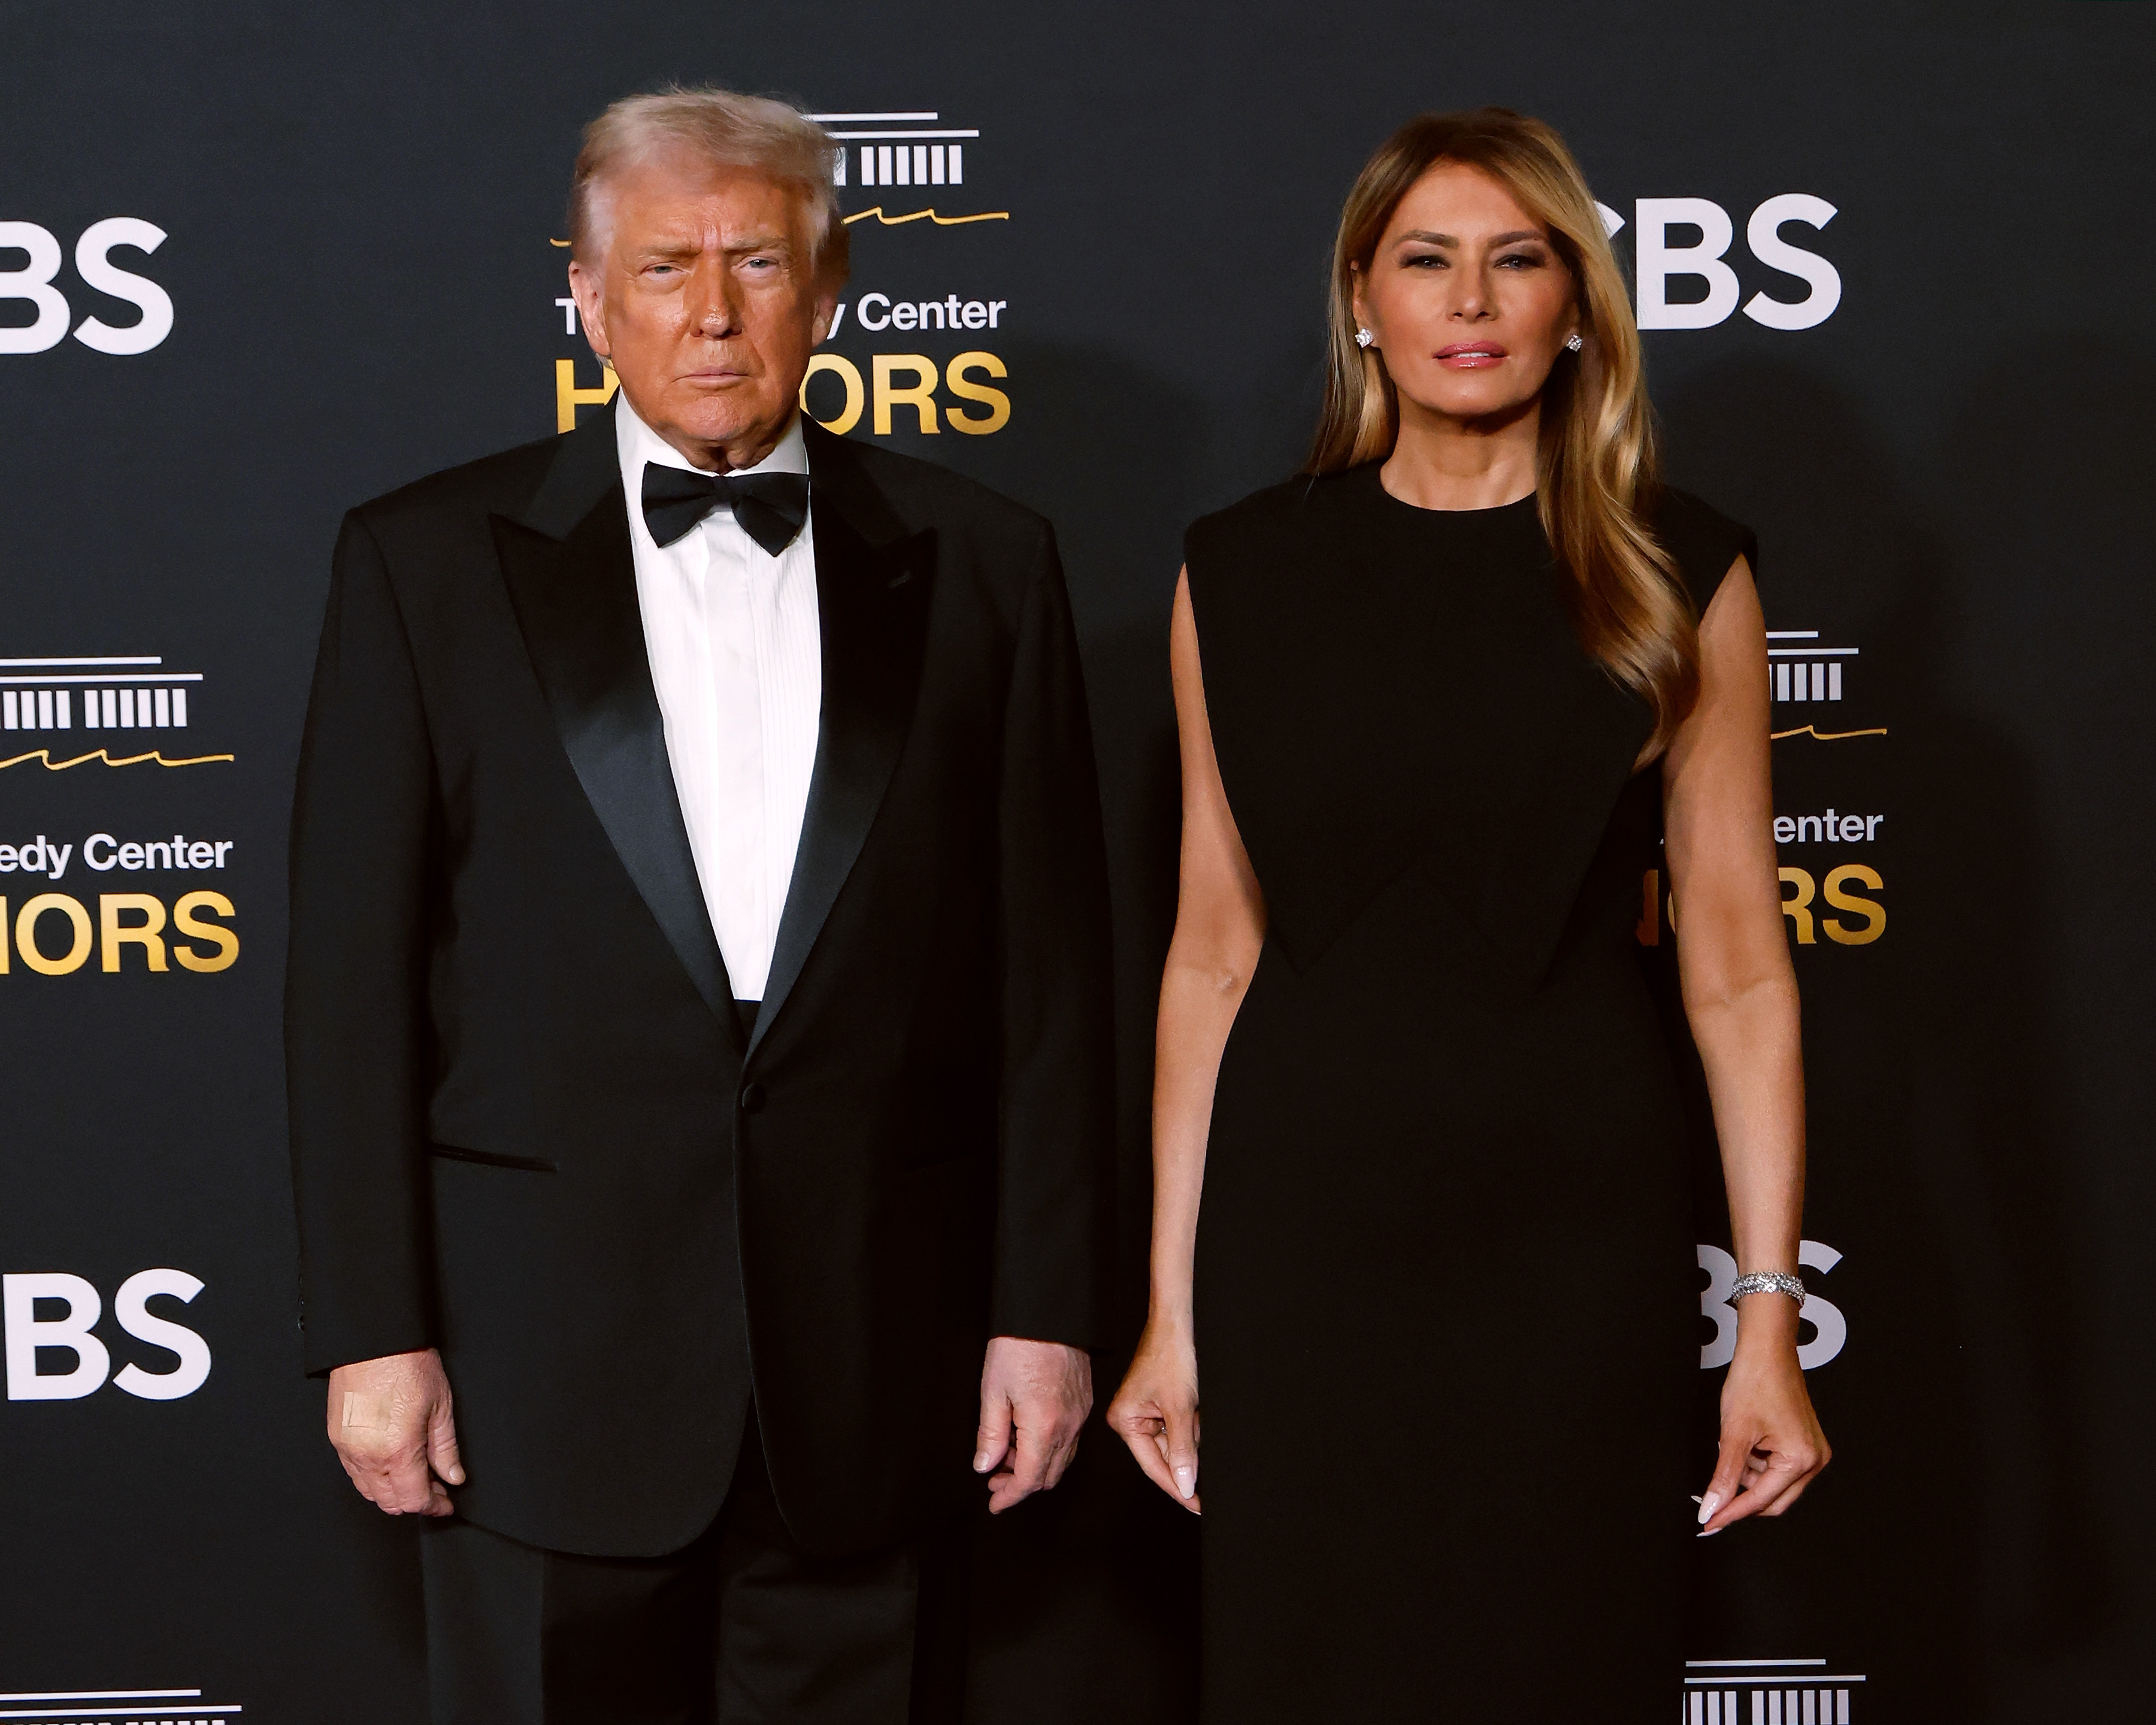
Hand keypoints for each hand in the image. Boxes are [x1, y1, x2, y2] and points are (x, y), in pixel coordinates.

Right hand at [325, 1347, 464, 1516]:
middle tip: (436, 1489)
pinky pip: (353, 1474)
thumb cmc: (407, 1365)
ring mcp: (348, 1450)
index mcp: (398, 1451)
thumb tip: (453, 1476)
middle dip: (415, 1501)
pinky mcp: (336, 1439)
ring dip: (393, 1492)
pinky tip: (391, 1465)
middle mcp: (368, 1457)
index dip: (434, 1506)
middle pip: (390, 1502)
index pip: (415, 1499)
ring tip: (416, 1477)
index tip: (445, 1504)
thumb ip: (446, 1449)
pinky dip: (373, 1478)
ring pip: (369, 1491)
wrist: (373, 1341)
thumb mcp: (441, 1405)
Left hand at [974, 1336, 1091, 1513]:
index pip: (1028, 1479)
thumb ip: (990, 1433)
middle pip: (1048, 1476)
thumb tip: (985, 1465)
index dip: (1009, 1497)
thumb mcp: (993, 1390)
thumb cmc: (1019, 1346)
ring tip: (1006, 1456)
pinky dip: (1048, 1449)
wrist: (1049, 1313)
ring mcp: (1080, 1414)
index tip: (994, 1504)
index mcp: (1044, 1427)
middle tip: (994, 1480)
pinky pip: (1069, 1440)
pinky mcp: (1085, 1402)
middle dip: (1020, 1485)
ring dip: (1035, 1467)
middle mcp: (1068, 1426)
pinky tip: (1027, 1436)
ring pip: (1061, 1459)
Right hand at [1106, 1319, 1200, 1513]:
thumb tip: (1185, 1484)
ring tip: (1201, 1428)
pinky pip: (1176, 1428)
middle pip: (1162, 1457)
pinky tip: (1199, 1421)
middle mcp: (1130, 1419)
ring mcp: (1144, 1412)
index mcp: (1125, 1421)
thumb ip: (1182, 1450)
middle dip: (1187, 1463)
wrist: (1178, 1322)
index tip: (1197, 1506)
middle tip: (1209, 1491)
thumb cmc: (1171, 1355)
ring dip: (1191, 1444)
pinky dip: (1191, 1430)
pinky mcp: (1158, 1404)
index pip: (1153, 1466)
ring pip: (1173, 1444)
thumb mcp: (1180, 1408)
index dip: (1177, 1487)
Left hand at [1697, 1302, 1829, 1535]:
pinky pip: (1776, 1467)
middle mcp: (1814, 1460)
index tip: (1710, 1522)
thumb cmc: (1756, 1381)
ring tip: (1734, 1442)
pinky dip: (1755, 1461)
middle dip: (1742, 1493)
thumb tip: (1712, 1506)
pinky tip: (1745, 1440)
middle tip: (1713, 1492)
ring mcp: (1811, 1452)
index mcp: (1802, 1459)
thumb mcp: (1733, 1433)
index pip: (1761, 1500)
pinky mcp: (1802, 1444)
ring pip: (1772, 1483)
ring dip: (1747, 1473)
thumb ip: (1724, 1476)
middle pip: (1772, 1499)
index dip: (1731, 1512)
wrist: (1766, 1350)